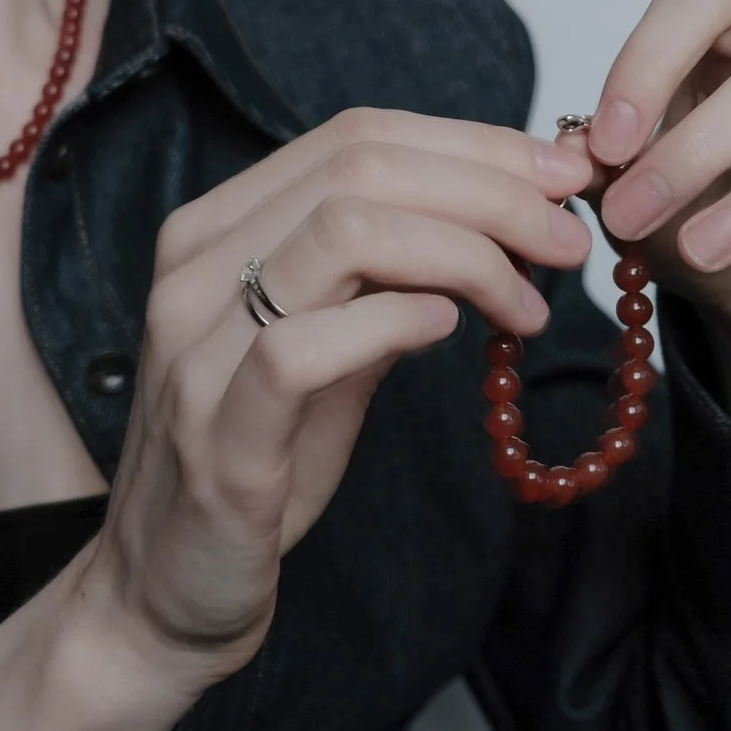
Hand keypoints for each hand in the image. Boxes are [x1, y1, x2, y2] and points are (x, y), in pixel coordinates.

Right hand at [79, 108, 594, 686]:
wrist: (163, 594)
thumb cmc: (257, 464)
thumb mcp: (332, 351)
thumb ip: (389, 281)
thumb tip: (501, 222)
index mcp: (217, 231)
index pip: (354, 136)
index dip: (473, 143)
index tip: (561, 178)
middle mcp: (195, 271)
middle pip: (359, 169)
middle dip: (489, 189)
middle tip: (567, 237)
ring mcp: (198, 350)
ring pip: (340, 233)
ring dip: (464, 252)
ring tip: (528, 301)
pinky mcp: (217, 436)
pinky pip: (304, 346)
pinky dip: (392, 321)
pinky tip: (449, 332)